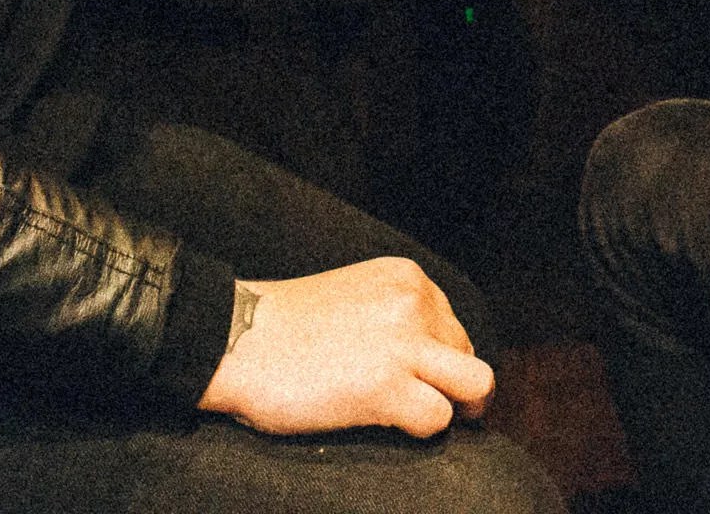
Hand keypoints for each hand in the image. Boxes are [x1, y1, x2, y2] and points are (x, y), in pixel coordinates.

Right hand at [196, 256, 493, 438]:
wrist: (232, 339)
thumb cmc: (282, 327)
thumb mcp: (354, 295)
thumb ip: (395, 313)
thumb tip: (433, 359)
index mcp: (405, 278)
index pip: (453, 325)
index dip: (439, 359)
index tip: (413, 376)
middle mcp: (413, 303)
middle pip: (469, 356)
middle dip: (452, 386)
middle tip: (422, 404)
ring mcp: (403, 344)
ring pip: (477, 385)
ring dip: (456, 408)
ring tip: (425, 417)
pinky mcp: (386, 387)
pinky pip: (438, 419)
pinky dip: (420, 430)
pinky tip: (385, 423)